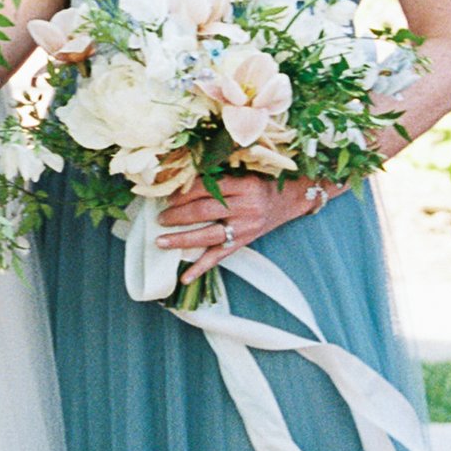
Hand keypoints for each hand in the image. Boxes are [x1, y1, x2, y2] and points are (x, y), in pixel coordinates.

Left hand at [155, 174, 328, 283]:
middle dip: (178, 215)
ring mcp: (244, 228)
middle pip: (204, 211)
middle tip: (159, 218)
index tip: (167, 196)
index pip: (207, 187)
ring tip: (161, 242)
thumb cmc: (261, 182)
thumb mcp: (243, 173)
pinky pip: (219, 257)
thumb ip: (217, 176)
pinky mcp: (243, 243)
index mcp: (243, 184)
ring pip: (208, 235)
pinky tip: (184, 277)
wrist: (290, 199)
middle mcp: (245, 206)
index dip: (184, 192)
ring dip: (182, 239)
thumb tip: (179, 180)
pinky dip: (200, 268)